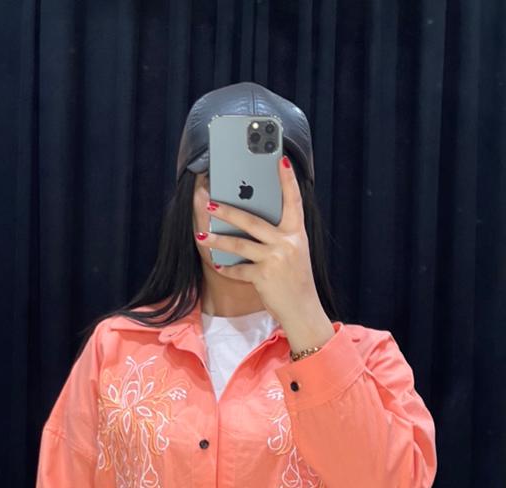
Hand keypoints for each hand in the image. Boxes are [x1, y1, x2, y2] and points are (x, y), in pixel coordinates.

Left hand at [194, 154, 329, 342]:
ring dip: (217, 239)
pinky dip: (228, 268)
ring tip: (201, 234)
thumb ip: (278, 237)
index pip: (294, 201)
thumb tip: (248, 223)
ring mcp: (275, 259)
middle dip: (228, 211)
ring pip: (239, 244)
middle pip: (252, 221)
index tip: (282, 160)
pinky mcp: (264, 276)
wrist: (303, 310)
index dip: (288, 180)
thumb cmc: (295, 280)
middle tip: (209, 202)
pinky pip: (239, 269)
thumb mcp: (294, 253)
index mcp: (297, 233)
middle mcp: (287, 243)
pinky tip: (218, 265)